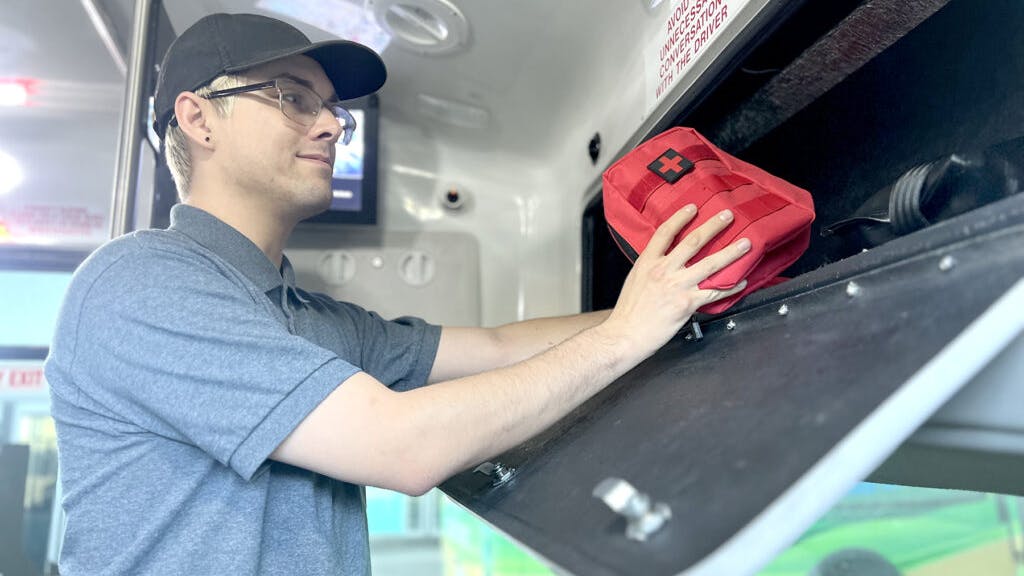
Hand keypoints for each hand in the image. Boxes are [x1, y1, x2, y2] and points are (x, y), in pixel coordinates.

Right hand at [601, 204, 749, 358]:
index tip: (693, 207)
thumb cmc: (628, 313)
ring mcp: (676, 286)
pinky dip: (730, 287)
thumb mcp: (635, 280)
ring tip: (745, 244)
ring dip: (731, 252)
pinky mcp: (686, 303)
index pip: (666, 232)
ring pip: (710, 264)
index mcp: (647, 262)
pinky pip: (714, 292)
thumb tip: (666, 260)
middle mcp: (663, 270)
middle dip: (713, 226)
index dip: (681, 217)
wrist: (625, 335)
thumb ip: (651, 267)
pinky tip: (741, 282)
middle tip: (727, 216)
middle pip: (693, 241)